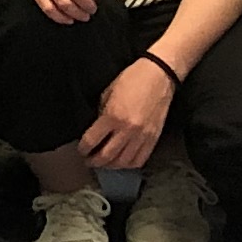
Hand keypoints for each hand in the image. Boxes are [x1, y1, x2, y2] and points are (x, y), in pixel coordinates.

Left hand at [80, 54, 180, 171]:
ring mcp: (142, 136)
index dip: (83, 149)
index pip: (92, 141)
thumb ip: (101, 112)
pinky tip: (122, 161)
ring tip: (103, 163)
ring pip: (123, 162)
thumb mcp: (108, 92)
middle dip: (94, 161)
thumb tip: (94, 129)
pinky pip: (139, 160)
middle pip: (106, 156)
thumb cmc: (133, 78)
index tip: (81, 150)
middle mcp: (127, 130)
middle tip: (88, 161)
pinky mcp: (153, 139)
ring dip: (110, 166)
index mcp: (113, 116)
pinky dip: (128, 164)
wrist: (159, 75)